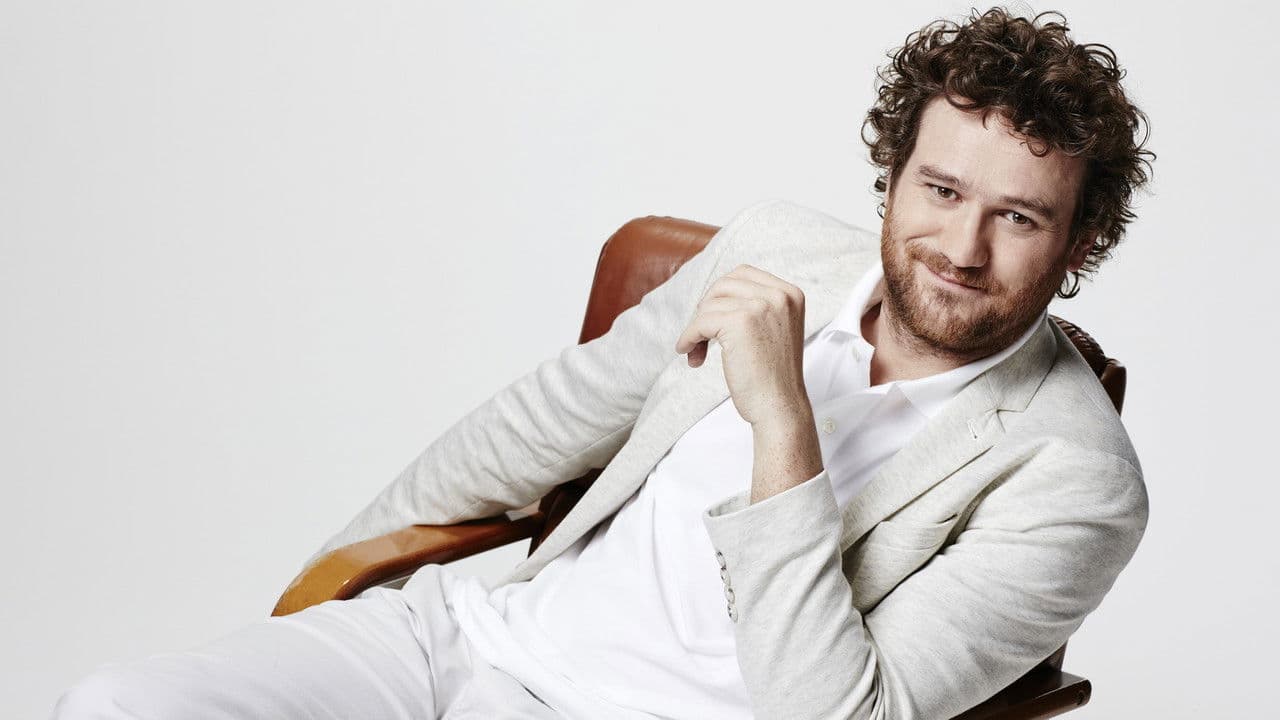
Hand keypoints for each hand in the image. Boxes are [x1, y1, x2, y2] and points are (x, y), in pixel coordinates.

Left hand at [674, 264, 809, 427]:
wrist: (779, 406)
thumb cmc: (773, 376)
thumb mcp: (774, 329)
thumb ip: (755, 307)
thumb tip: (712, 296)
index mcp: (790, 294)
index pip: (743, 274)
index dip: (721, 294)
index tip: (712, 316)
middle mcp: (779, 295)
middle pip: (723, 285)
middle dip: (706, 309)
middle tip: (702, 336)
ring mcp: (761, 306)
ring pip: (710, 304)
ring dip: (697, 327)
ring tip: (698, 351)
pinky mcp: (740, 322)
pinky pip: (700, 323)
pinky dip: (689, 337)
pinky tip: (689, 352)